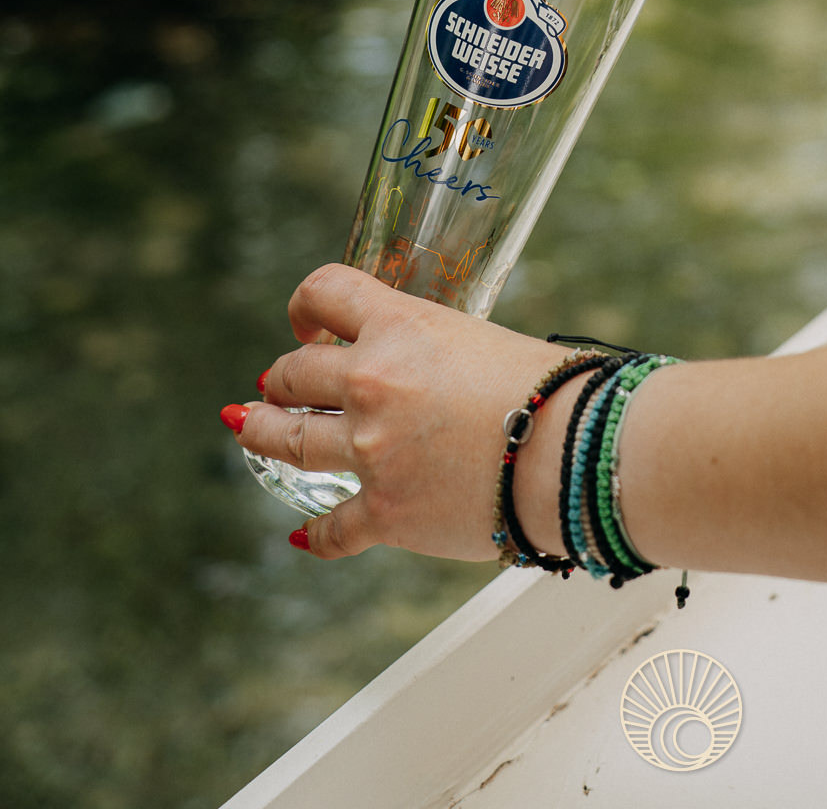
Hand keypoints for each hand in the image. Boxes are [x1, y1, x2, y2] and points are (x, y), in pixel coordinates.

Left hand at [221, 263, 568, 560]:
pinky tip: (303, 536)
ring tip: (251, 432)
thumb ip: (432, 349)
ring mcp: (371, 452)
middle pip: (293, 373)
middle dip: (283, 379)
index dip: (306, 305)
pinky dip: (315, 536)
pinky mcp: (384, 514)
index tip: (306, 322)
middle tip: (279, 386)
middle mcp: (372, 383)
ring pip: (287, 441)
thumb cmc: (551, 389)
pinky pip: (331, 530)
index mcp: (399, 327)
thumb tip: (420, 367)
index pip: (324, 291)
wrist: (575, 454)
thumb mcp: (480, 339)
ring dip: (263, 435)